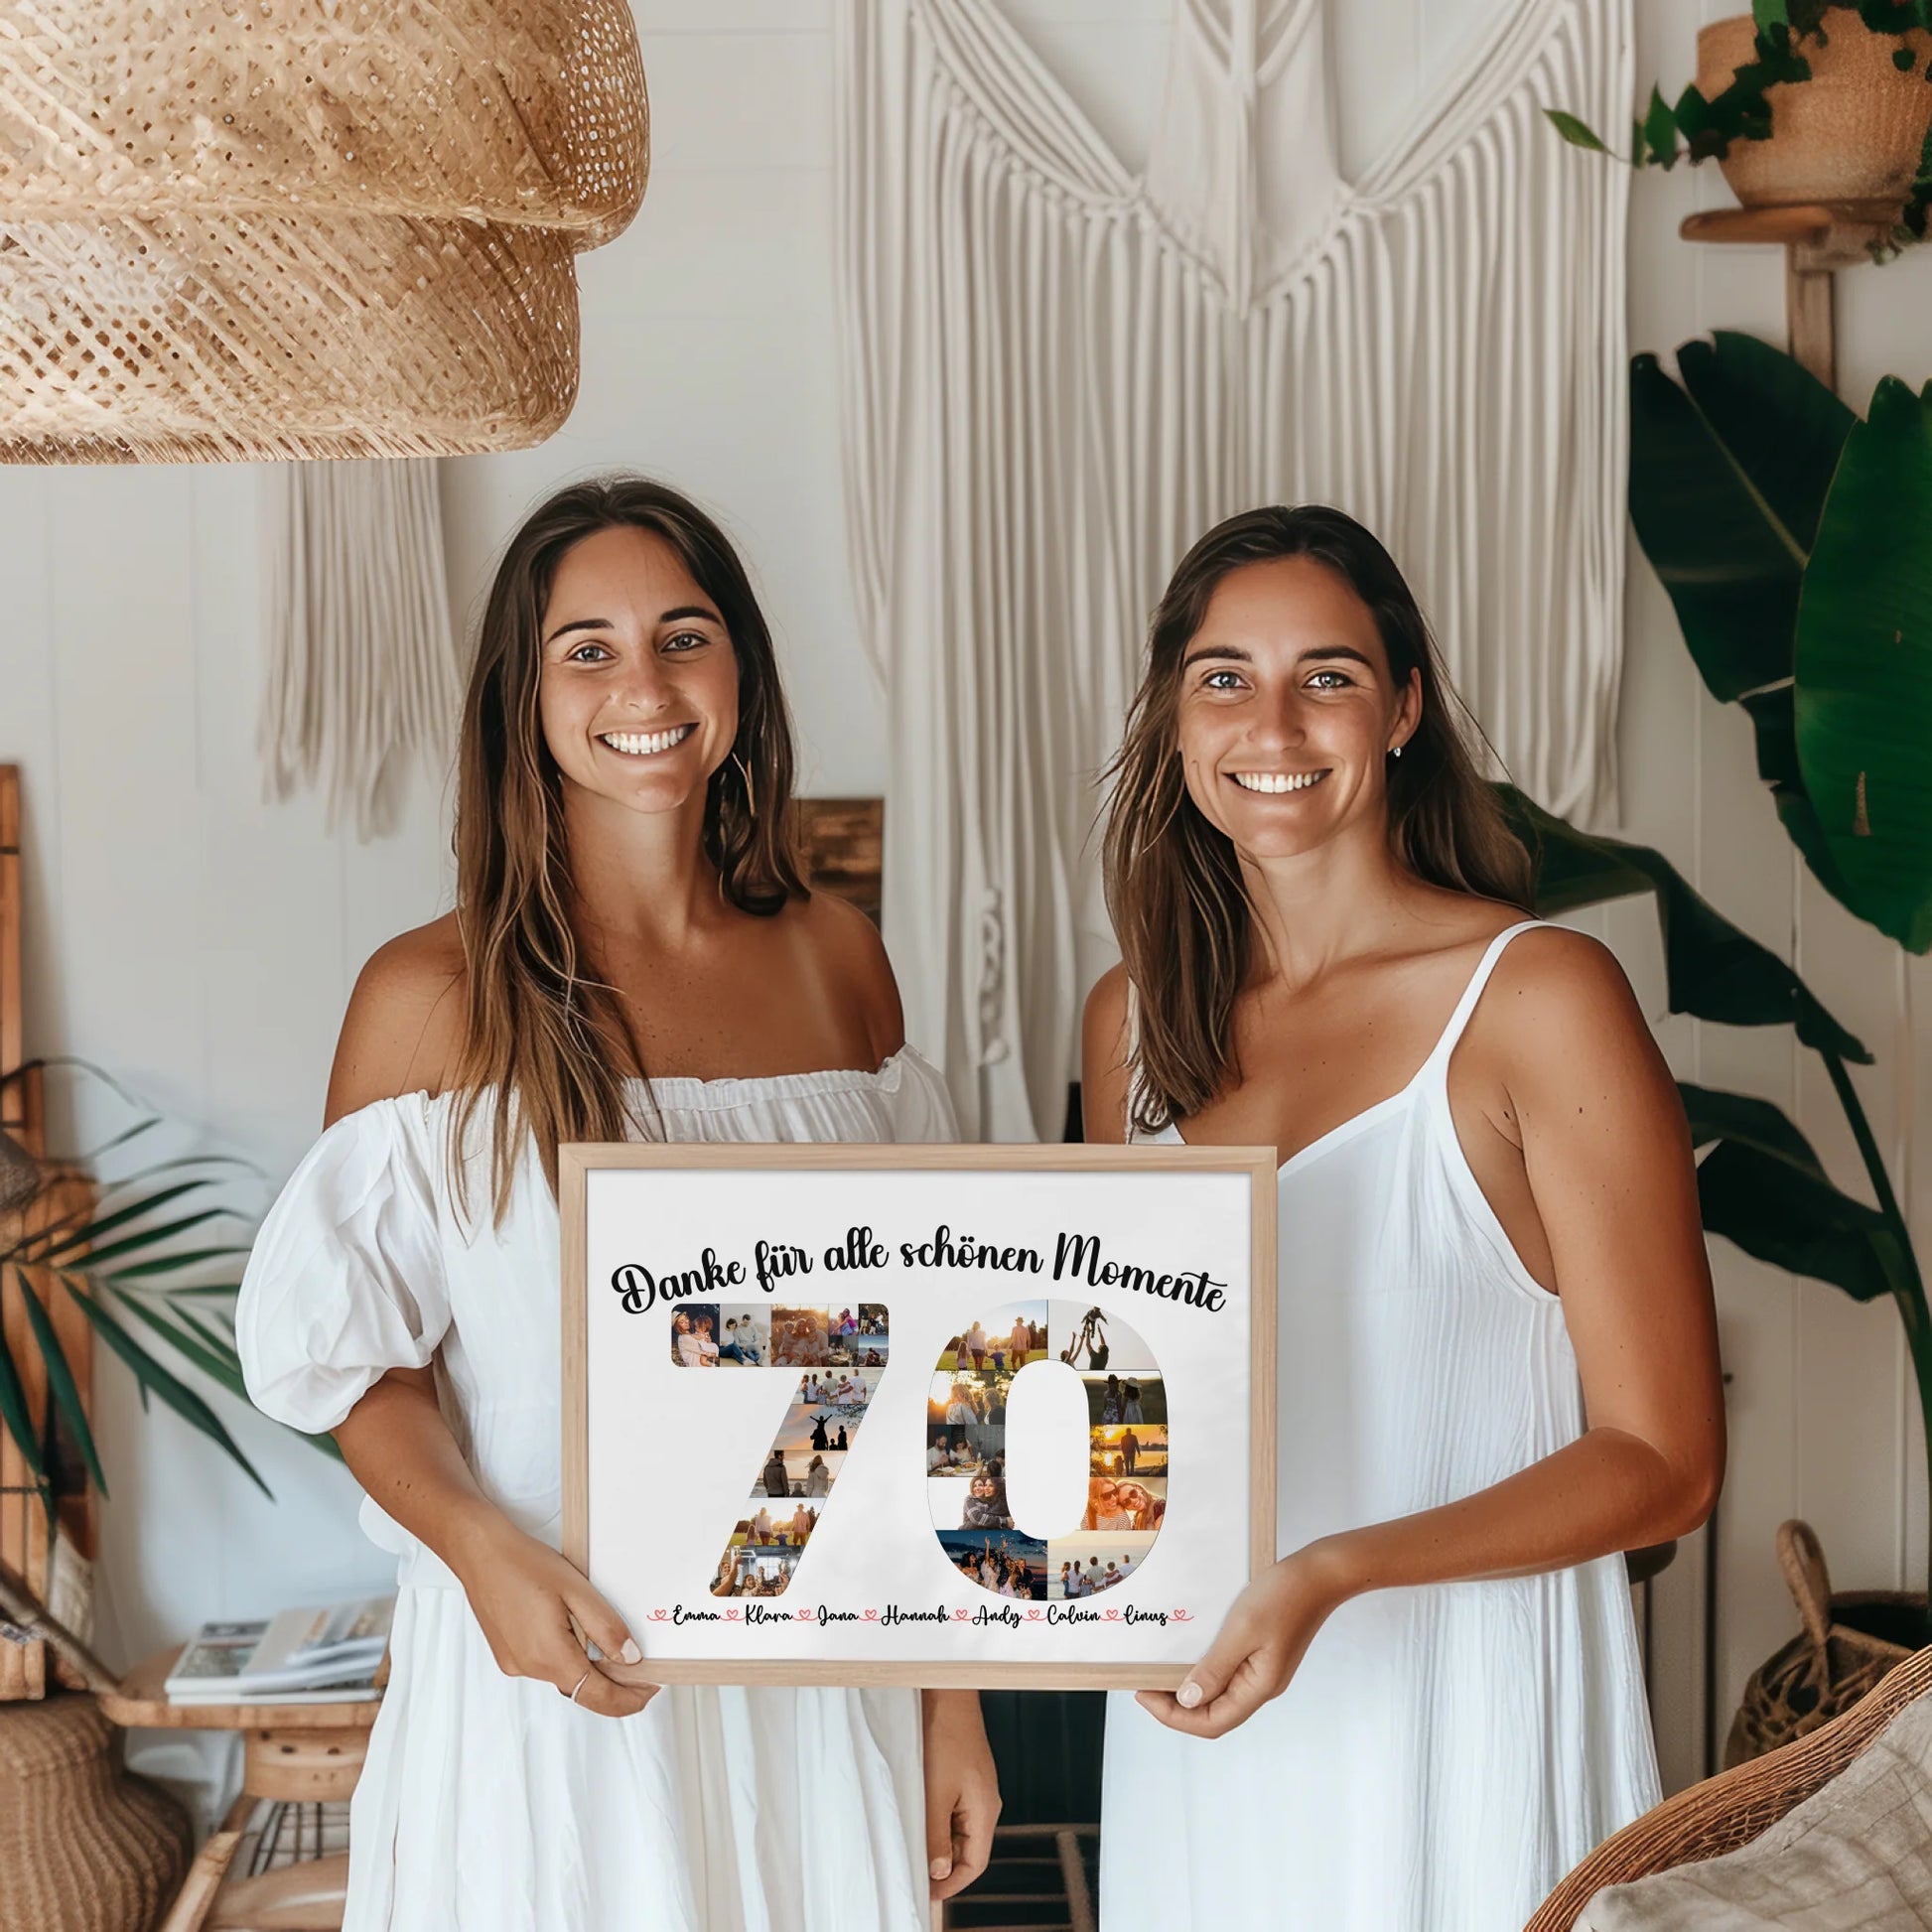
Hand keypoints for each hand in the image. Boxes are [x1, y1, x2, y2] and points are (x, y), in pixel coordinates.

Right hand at [450, 1509, 657, 1718]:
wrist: (479, 1552)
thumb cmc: (524, 1564)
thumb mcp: (577, 1590)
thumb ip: (606, 1628)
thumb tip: (630, 1658)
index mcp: (549, 1656)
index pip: (598, 1696)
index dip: (628, 1698)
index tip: (651, 1689)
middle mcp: (529, 1668)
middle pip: (582, 1688)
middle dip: (612, 1681)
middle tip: (638, 1662)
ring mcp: (515, 1663)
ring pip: (563, 1674)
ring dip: (587, 1664)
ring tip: (605, 1637)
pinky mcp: (508, 1654)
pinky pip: (545, 1663)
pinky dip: (565, 1654)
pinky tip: (570, 1627)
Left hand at [922, 1688, 999, 1901]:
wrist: (948, 1697)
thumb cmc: (945, 1738)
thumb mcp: (936, 1794)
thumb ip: (937, 1835)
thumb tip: (939, 1870)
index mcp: (984, 1811)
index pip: (975, 1864)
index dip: (952, 1883)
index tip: (929, 1892)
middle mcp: (986, 1803)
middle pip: (969, 1849)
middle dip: (944, 1865)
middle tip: (916, 1873)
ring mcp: (977, 1790)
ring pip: (960, 1830)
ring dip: (939, 1842)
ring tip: (914, 1848)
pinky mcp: (966, 1777)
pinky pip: (955, 1811)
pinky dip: (939, 1822)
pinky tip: (919, 1819)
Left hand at [1135, 1544, 1343, 1738]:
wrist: (1319, 1573)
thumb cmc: (1283, 1597)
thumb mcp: (1242, 1629)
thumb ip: (1215, 1668)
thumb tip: (1187, 1701)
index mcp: (1259, 1687)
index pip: (1212, 1722)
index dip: (1174, 1716)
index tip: (1143, 1693)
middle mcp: (1261, 1686)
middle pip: (1214, 1713)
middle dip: (1177, 1705)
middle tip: (1144, 1682)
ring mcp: (1263, 1671)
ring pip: (1220, 1695)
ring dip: (1189, 1688)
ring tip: (1160, 1670)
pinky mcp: (1262, 1654)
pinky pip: (1228, 1674)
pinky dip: (1204, 1670)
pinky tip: (1188, 1653)